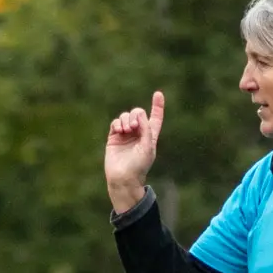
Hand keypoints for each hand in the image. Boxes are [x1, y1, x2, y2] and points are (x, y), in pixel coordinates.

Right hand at [106, 90, 163, 213]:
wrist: (123, 178)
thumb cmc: (138, 166)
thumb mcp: (148, 147)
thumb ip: (146, 128)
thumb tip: (139, 114)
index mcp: (150, 136)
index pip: (155, 118)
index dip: (157, 106)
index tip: (158, 94)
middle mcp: (138, 134)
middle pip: (138, 113)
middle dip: (135, 115)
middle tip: (133, 127)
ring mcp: (125, 135)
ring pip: (125, 116)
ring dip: (126, 120)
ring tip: (126, 130)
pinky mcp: (114, 137)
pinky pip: (116, 123)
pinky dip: (117, 123)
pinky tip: (119, 130)